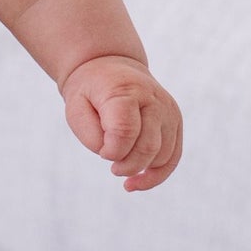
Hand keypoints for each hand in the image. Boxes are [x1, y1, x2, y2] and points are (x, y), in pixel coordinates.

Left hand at [61, 55, 181, 191]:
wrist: (110, 67)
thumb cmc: (90, 92)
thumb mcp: (75, 108)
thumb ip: (90, 135)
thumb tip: (114, 156)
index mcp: (126, 91)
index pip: (126, 130)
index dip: (112, 150)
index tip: (102, 152)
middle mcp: (154, 100)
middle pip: (148, 146)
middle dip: (127, 165)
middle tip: (112, 166)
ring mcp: (168, 111)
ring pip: (163, 155)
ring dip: (140, 169)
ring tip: (120, 167)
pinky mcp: (175, 122)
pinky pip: (173, 157)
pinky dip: (157, 175)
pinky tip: (136, 182)